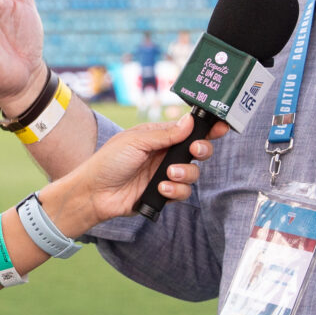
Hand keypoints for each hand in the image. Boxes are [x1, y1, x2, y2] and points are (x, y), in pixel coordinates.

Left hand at [40, 113, 225, 229]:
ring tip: (168, 175)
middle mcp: (165, 154)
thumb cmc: (108, 162)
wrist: (94, 194)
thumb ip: (165, 134)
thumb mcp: (136, 141)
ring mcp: (165, 174)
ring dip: (185, 174)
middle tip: (194, 152)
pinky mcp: (163, 194)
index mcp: (159, 136)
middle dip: (202, 150)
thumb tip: (189, 121)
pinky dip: (176, 191)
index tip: (221, 127)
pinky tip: (161, 189)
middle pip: (198, 150)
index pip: (188, 129)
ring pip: (193, 173)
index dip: (207, 128)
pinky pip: (183, 193)